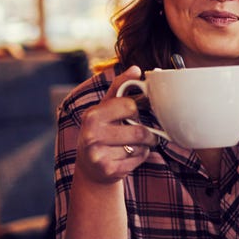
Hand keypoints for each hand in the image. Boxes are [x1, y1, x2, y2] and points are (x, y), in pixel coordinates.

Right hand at [73, 65, 156, 184]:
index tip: (135, 113)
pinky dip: (140, 157)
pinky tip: (129, 156)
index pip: (130, 106)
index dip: (137, 110)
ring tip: (136, 145)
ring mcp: (98, 155)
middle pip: (139, 131)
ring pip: (141, 147)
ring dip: (145, 146)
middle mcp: (92, 135)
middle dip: (147, 133)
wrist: (91, 168)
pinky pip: (138, 160)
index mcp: (92, 115)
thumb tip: (135, 69)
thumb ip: (120, 87)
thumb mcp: (106, 108)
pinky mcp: (108, 170)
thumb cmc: (102, 131)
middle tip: (147, 134)